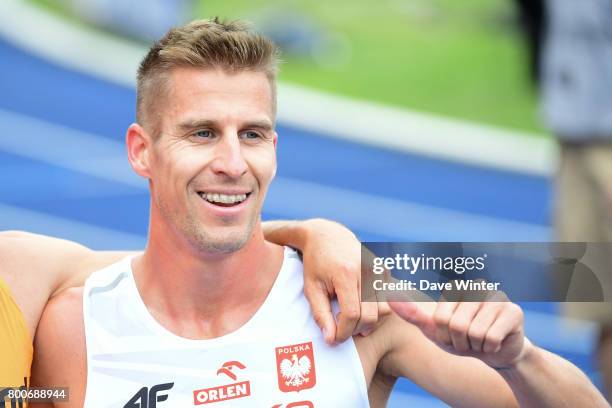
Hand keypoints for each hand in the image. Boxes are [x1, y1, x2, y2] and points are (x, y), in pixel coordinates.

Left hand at [299, 219, 389, 343]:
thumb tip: (331, 340)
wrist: (327, 236)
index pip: (352, 314)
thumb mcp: (311, 288)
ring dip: (368, 322)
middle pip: (370, 315)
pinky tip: (360, 307)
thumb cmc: (316, 264)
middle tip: (342, 330)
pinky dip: (375, 309)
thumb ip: (320, 315)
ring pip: (383, 310)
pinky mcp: (384, 269)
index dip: (344, 332)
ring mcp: (378, 268)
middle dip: (356, 329)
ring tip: (351, 319)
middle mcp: (366, 269)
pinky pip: (387, 300)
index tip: (335, 338)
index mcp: (345, 273)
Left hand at [389, 295, 531, 368]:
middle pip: (456, 325)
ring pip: (474, 333)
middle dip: (459, 342)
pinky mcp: (513, 311)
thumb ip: (412, 313)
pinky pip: (491, 338)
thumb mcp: (434, 330)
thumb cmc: (462, 339)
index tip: (452, 334)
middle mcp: (476, 287)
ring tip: (481, 341)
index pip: (439, 319)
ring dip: (475, 346)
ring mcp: (496, 296)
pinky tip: (496, 342)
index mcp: (455, 288)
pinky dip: (490, 348)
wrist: (496, 354)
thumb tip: (388, 298)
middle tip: (468, 340)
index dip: (444, 335)